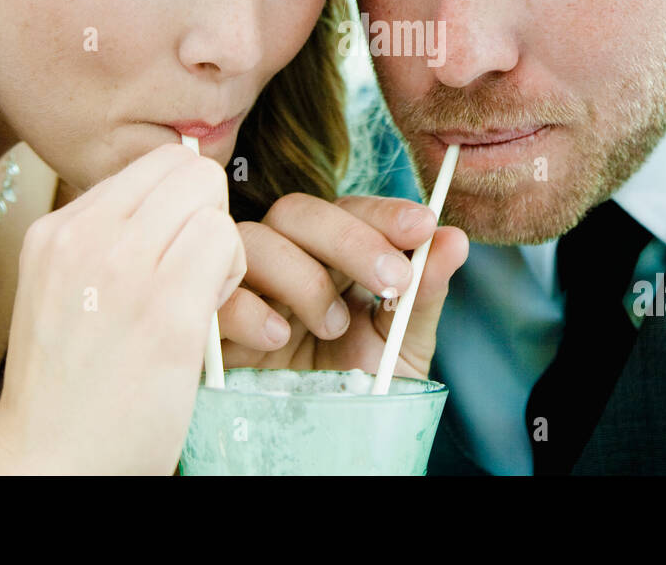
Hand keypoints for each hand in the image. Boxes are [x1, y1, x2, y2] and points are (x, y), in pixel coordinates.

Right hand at [0, 143, 244, 474]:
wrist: (51, 463)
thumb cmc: (71, 387)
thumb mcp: (63, 289)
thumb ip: (107, 240)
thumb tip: (169, 195)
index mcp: (55, 229)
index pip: (151, 163)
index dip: (179, 203)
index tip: (169, 253)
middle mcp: (82, 236)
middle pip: (186, 167)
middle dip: (205, 213)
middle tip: (191, 272)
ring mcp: (121, 269)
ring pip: (209, 196)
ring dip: (221, 246)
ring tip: (196, 299)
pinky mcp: (164, 309)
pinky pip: (226, 240)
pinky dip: (233, 275)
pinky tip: (207, 318)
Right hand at [217, 194, 468, 377]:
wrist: (320, 455)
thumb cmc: (356, 394)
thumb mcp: (401, 349)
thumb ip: (424, 295)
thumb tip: (455, 239)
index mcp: (332, 259)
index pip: (349, 209)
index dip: (383, 211)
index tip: (424, 226)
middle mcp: (285, 263)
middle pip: (297, 211)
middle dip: (349, 238)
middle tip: (392, 280)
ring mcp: (244, 290)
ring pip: (250, 239)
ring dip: (301, 274)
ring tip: (332, 326)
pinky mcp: (209, 327)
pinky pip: (212, 293)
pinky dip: (248, 308)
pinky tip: (279, 338)